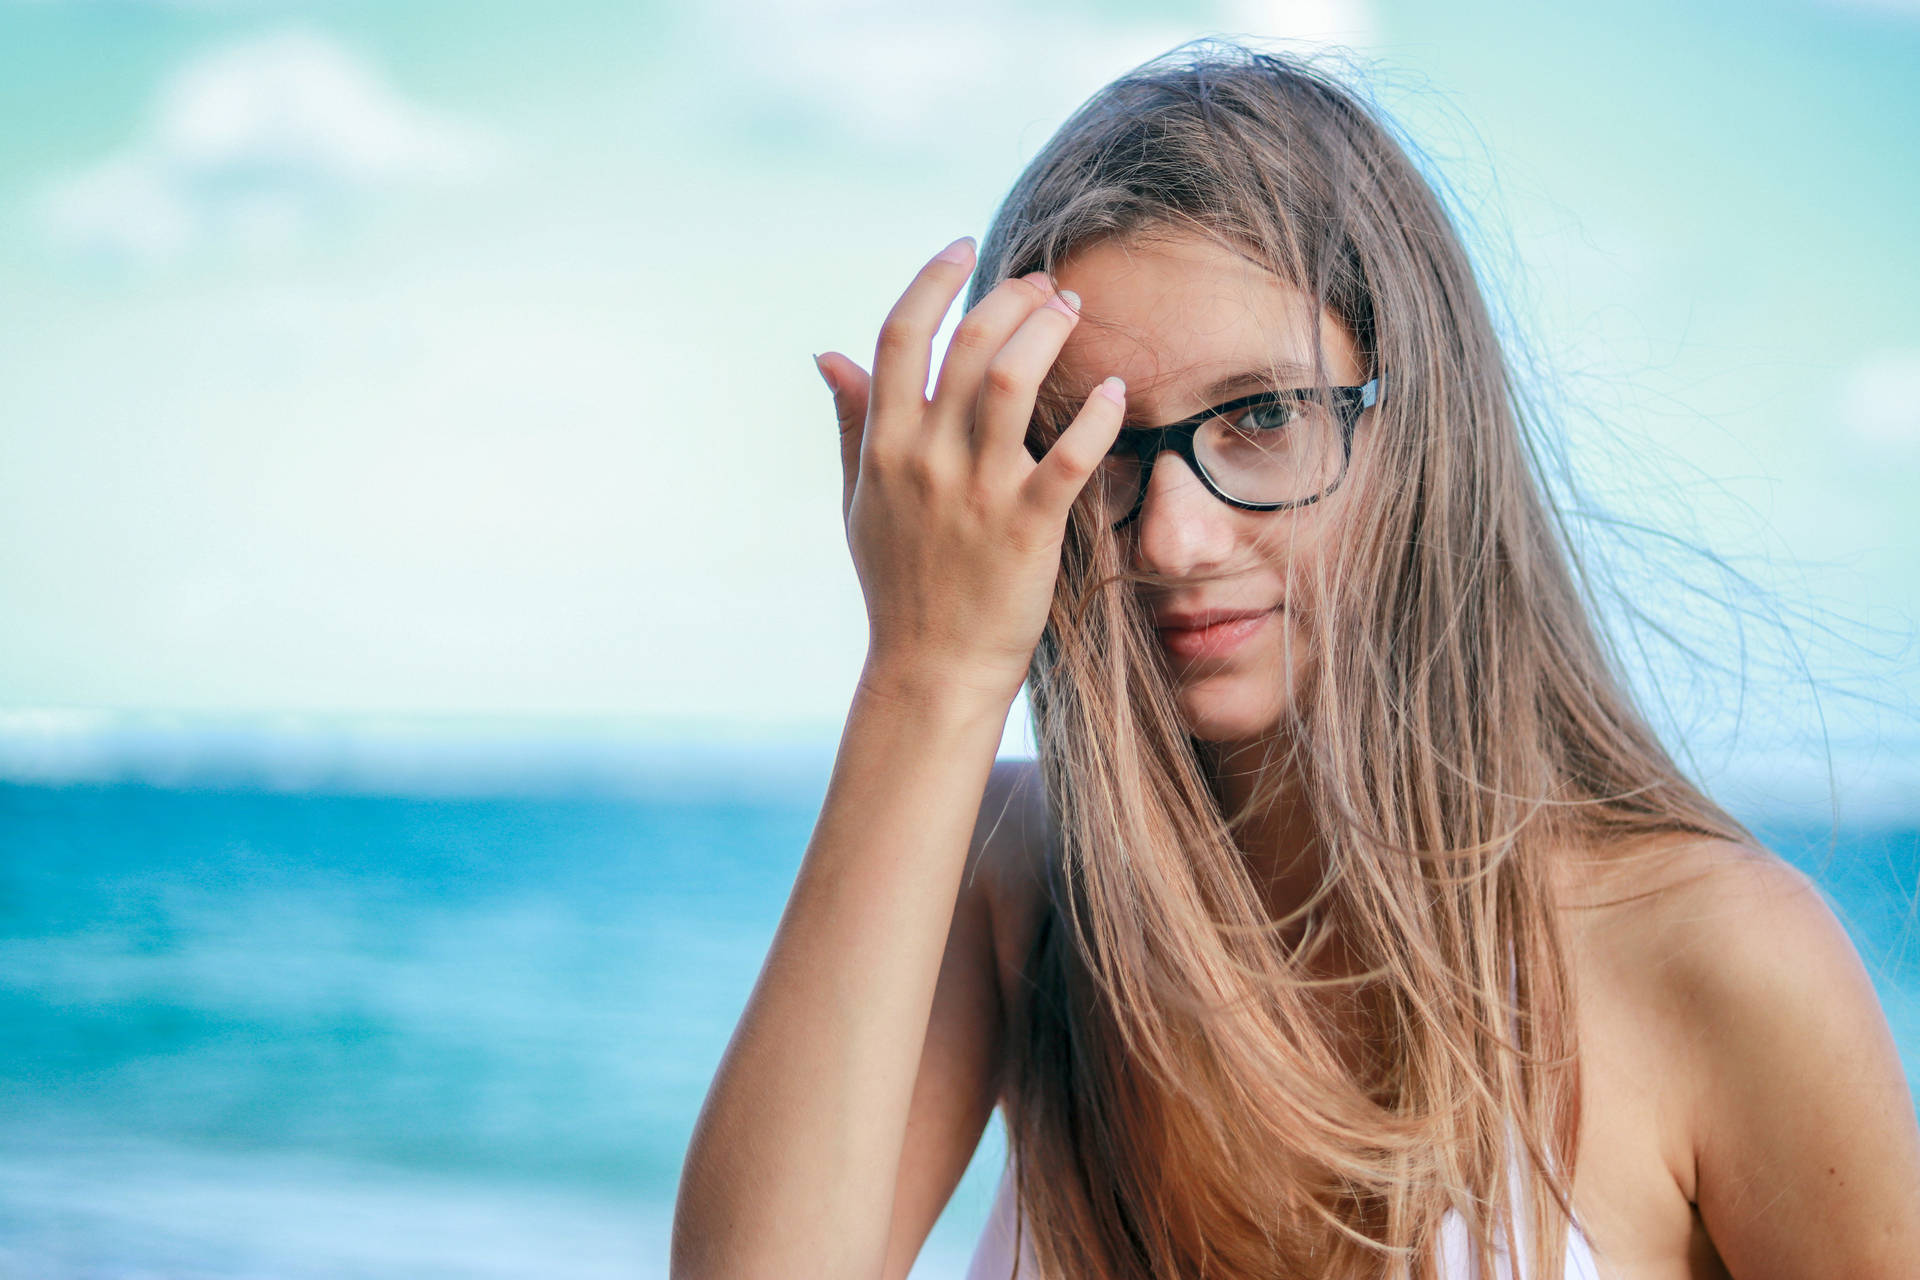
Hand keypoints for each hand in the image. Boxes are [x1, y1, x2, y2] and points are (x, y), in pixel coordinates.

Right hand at [815, 236, 1126, 706]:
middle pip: (965, 345)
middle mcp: (925, 461)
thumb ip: (851, 424)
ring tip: (1072, 311)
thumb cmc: (897, 585)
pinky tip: (1113, 392)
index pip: (898, 337)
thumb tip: (828, 353)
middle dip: (1009, 298)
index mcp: (883, 448)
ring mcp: (976, 493)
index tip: (961, 248)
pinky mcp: (1026, 528)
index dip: (931, 281)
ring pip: (1010, 382)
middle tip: (1044, 284)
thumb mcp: (858, 501)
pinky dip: (1095, 417)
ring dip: (1046, 333)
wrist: (931, 670)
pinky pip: (1068, 456)